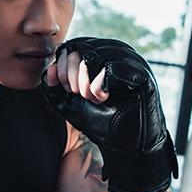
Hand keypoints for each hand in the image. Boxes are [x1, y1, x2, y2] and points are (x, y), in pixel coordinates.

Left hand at [42, 37, 178, 191]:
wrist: (126, 145)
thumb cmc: (101, 121)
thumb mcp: (69, 103)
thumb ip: (54, 86)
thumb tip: (50, 69)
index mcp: (102, 54)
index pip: (72, 45)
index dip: (62, 67)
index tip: (68, 90)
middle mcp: (118, 52)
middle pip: (81, 47)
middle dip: (71, 75)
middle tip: (79, 95)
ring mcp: (133, 61)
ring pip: (95, 55)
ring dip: (85, 82)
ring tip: (92, 98)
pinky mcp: (142, 75)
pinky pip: (111, 68)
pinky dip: (99, 86)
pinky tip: (103, 98)